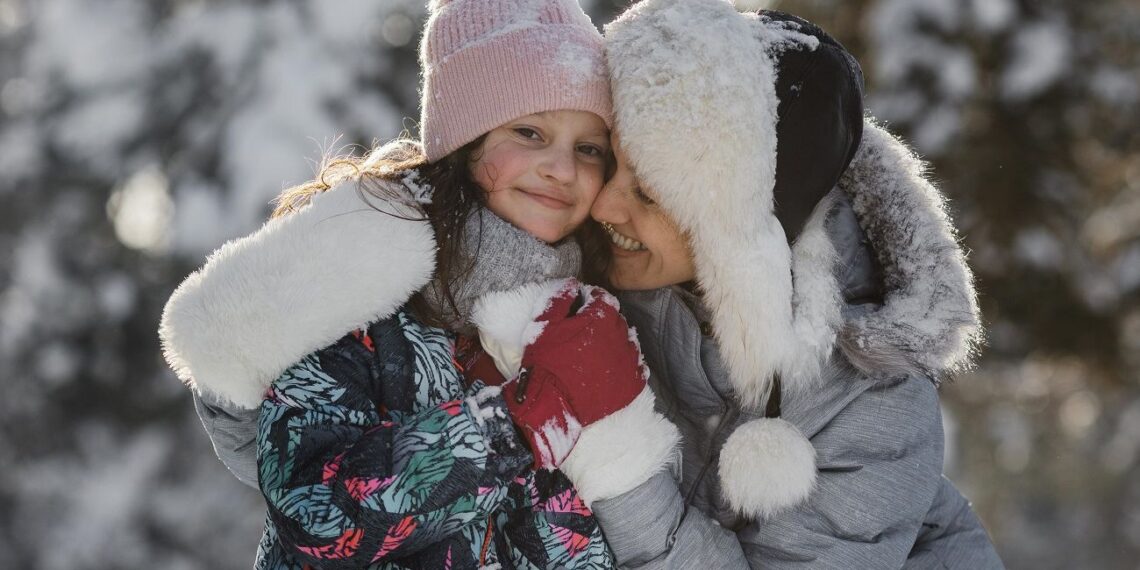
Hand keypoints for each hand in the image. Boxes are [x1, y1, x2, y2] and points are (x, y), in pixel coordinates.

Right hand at [500, 280, 647, 468]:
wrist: (552, 403)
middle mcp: (622, 336)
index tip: (581, 309)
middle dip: (603, 322)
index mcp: (602, 318)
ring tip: (596, 354)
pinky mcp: (633, 385)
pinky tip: (608, 370)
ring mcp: (630, 362)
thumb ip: (560, 298)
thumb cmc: (546, 361)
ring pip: (627, 343)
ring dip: (615, 343)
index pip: (604, 299)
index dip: (591, 302)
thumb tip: (572, 283)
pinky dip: (625, 366)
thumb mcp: (545, 323)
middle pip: (617, 321)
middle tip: (585, 334)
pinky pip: (636, 368)